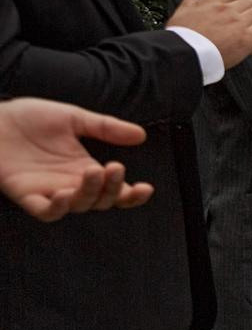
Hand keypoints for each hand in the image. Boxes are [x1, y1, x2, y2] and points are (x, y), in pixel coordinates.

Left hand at [0, 98, 152, 220]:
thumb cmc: (29, 119)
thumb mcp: (73, 117)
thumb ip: (106, 127)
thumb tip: (140, 134)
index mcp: (85, 169)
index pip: (116, 190)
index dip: (133, 195)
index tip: (146, 187)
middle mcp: (71, 184)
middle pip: (102, 200)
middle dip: (113, 188)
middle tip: (115, 167)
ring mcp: (50, 191)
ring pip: (79, 206)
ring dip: (91, 193)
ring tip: (93, 171)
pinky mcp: (26, 195)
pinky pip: (46, 212)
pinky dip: (58, 208)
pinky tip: (66, 193)